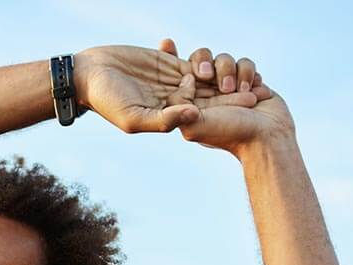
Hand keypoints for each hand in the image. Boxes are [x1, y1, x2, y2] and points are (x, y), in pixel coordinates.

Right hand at [73, 43, 267, 133]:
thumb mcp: (135, 117)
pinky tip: (228, 56)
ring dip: (224, 72)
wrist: (91, 75)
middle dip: (234, 91)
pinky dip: (206, 57)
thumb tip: (196, 116)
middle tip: (262, 87)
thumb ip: (165, 120)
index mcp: (170, 117)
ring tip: (247, 69)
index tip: (253, 101)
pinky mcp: (167, 62)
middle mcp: (174, 101)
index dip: (229, 107)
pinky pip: (192, 58)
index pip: (206, 113)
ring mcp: (172, 80)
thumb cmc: (108, 101)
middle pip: (211, 96)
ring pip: (206, 77)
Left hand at [158, 39, 296, 157]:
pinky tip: (254, 91)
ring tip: (240, 93)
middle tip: (208, 75)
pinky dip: (248, 75)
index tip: (167, 45)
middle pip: (200, 58)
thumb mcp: (194, 125)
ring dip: (232, 73)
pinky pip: (245, 62)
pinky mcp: (247, 81)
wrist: (265, 137)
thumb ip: (180, 104)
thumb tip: (186, 78)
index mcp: (190, 103)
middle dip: (206, 63)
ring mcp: (228, 86)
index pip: (176, 75)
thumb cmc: (230, 134)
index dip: (170, 58)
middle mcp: (207, 93)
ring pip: (224, 59)